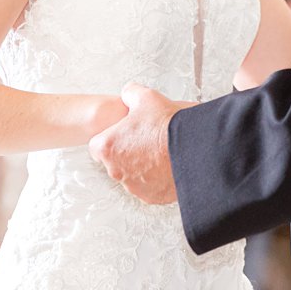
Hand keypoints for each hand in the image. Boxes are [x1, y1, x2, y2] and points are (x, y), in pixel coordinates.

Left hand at [88, 83, 189, 203]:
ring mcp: (133, 186)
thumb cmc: (167, 125)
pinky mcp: (151, 196)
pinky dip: (157, 179)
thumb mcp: (146, 97)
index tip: (122, 135)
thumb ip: (130, 93)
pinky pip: (150, 187)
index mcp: (108, 147)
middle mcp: (116, 171)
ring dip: (142, 166)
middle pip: (115, 162)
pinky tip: (168, 164)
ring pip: (132, 176)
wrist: (193, 147)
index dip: (111, 139)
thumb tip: (129, 94)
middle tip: (146, 141)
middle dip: (128, 153)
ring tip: (160, 151)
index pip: (97, 146)